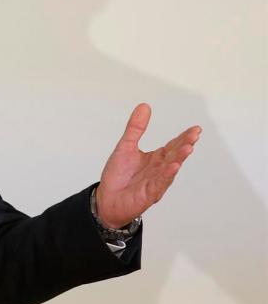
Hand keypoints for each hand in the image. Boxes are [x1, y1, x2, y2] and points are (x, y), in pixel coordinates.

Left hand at [95, 103, 199, 228]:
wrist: (107, 198)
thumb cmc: (118, 174)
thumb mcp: (125, 146)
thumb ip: (136, 128)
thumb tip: (145, 106)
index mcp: (156, 158)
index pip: (173, 145)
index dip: (184, 137)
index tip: (196, 129)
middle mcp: (160, 169)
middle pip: (175, 155)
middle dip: (185, 145)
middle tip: (195, 135)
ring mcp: (156, 182)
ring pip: (170, 169)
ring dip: (179, 159)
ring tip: (188, 148)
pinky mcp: (149, 194)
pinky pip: (159, 183)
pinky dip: (166, 175)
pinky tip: (173, 166)